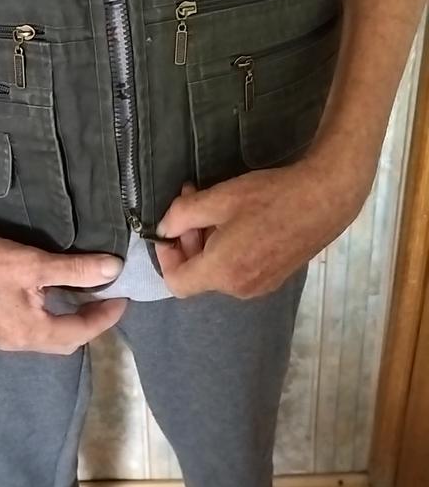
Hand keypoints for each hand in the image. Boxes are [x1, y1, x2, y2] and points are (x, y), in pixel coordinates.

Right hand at [0, 231, 126, 353]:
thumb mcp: (36, 264)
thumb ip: (76, 270)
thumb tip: (114, 270)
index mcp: (32, 333)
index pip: (82, 333)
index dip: (106, 317)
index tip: (122, 299)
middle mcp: (18, 343)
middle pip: (65, 341)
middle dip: (89, 323)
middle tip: (105, 298)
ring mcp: (2, 337)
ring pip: (47, 337)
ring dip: (68, 320)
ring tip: (83, 295)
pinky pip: (31, 329)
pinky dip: (49, 317)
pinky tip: (50, 296)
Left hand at [156, 153, 367, 298]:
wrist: (324, 200)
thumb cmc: (269, 198)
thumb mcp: (219, 199)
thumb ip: (182, 215)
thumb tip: (163, 229)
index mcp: (222, 273)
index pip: (176, 282)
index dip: (166, 256)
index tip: (171, 228)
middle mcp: (239, 288)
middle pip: (197, 275)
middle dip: (188, 241)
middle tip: (192, 202)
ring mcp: (260, 286)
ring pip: (218, 271)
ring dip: (208, 242)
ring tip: (215, 208)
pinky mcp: (275, 278)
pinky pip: (238, 269)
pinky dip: (228, 249)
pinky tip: (239, 220)